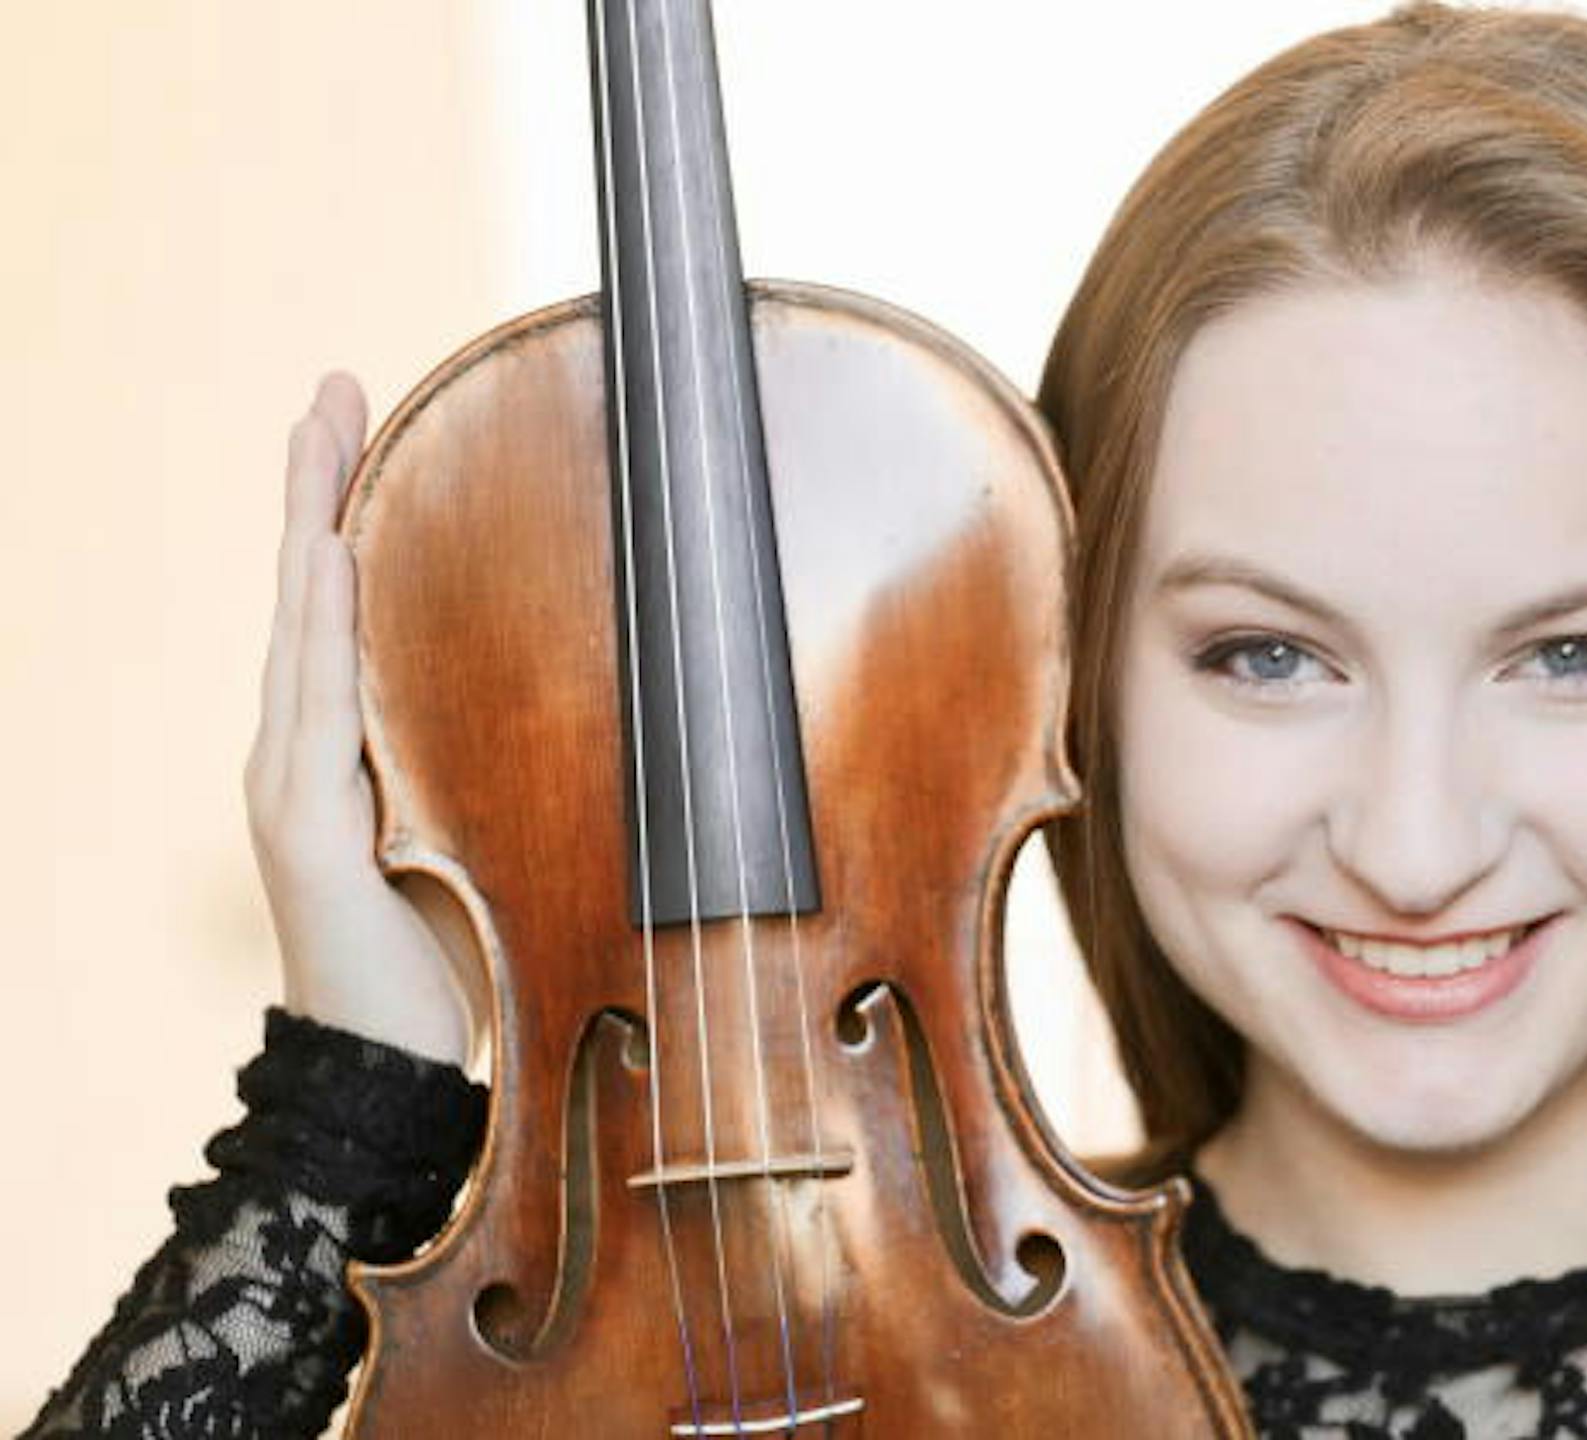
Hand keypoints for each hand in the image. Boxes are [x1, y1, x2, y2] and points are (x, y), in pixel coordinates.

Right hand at [243, 374, 472, 1065]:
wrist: (394, 1075)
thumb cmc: (452, 958)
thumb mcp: (482, 834)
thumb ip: (484, 760)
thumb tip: (569, 689)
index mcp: (352, 750)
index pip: (346, 606)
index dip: (345, 509)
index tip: (360, 418)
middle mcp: (310, 758)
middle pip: (311, 595)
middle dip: (317, 486)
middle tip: (332, 385)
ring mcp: (298, 795)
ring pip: (303, 635)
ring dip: (310, 527)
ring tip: (320, 433)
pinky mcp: (312, 839)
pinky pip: (318, 718)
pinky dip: (321, 634)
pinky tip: (329, 558)